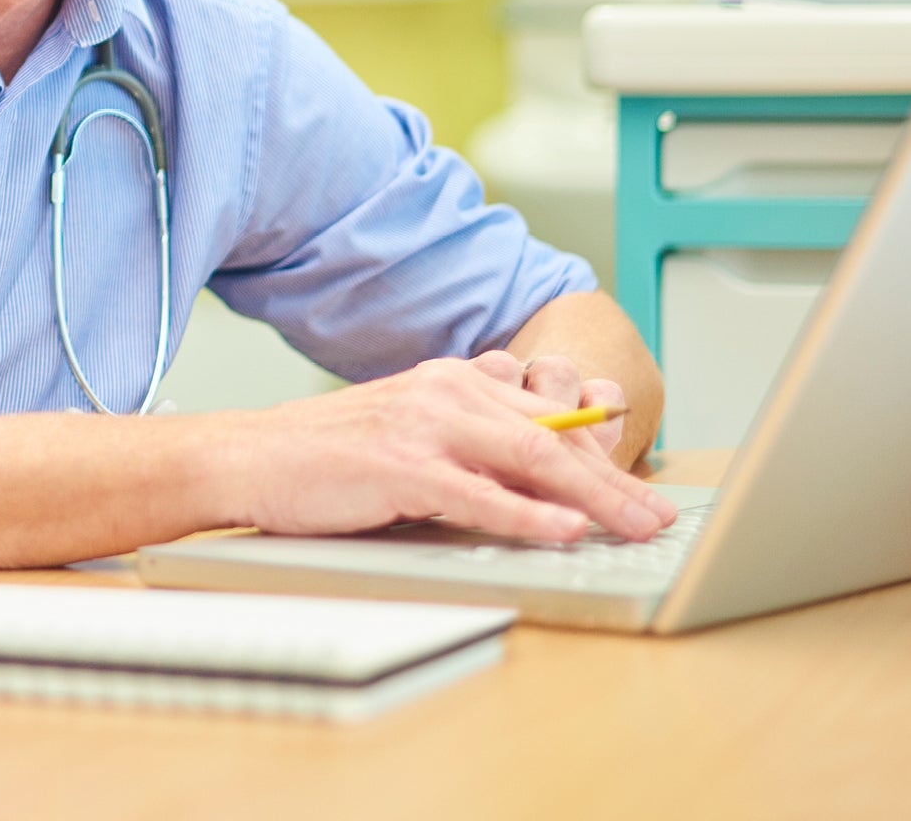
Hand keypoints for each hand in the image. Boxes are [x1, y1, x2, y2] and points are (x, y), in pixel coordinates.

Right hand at [219, 357, 678, 545]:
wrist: (250, 457)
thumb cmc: (328, 453)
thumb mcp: (408, 424)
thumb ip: (464, 426)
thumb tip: (526, 439)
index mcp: (453, 379)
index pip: (546, 414)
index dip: (602, 451)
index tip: (641, 486)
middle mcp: (447, 392)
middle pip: (551, 438)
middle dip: (615, 478)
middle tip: (659, 514)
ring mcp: (424, 427)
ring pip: (529, 460)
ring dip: (593, 497)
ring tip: (635, 525)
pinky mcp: (400, 467)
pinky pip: (477, 494)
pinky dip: (526, 516)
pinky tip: (564, 531)